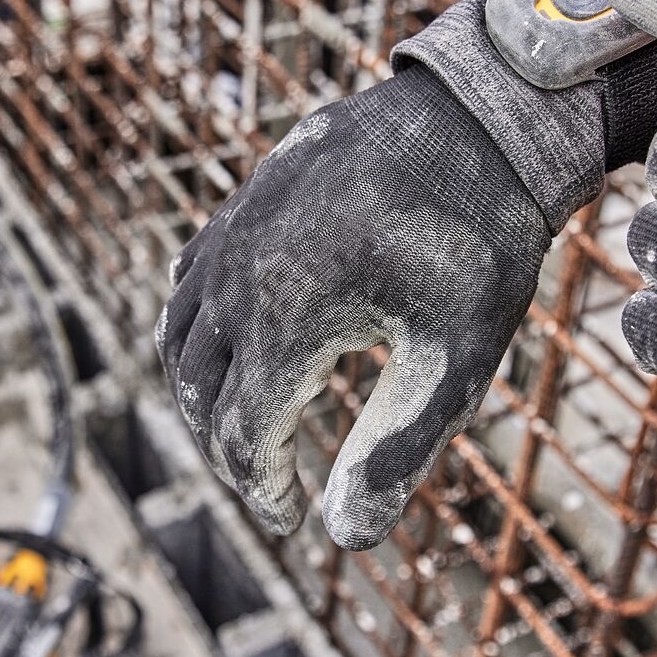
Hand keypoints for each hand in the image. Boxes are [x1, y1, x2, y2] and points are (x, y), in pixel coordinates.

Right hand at [157, 2, 601, 548]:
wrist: (476, 117)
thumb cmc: (478, 240)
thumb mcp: (457, 355)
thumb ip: (399, 448)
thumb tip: (347, 539)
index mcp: (284, 318)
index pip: (241, 435)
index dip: (261, 490)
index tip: (292, 521)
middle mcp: (238, 275)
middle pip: (197, 392)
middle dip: (227, 449)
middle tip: (270, 483)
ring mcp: (232, 231)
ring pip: (178, 334)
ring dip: (201, 393)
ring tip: (243, 427)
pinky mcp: (242, 202)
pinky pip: (188, 278)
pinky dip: (194, 328)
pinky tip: (230, 345)